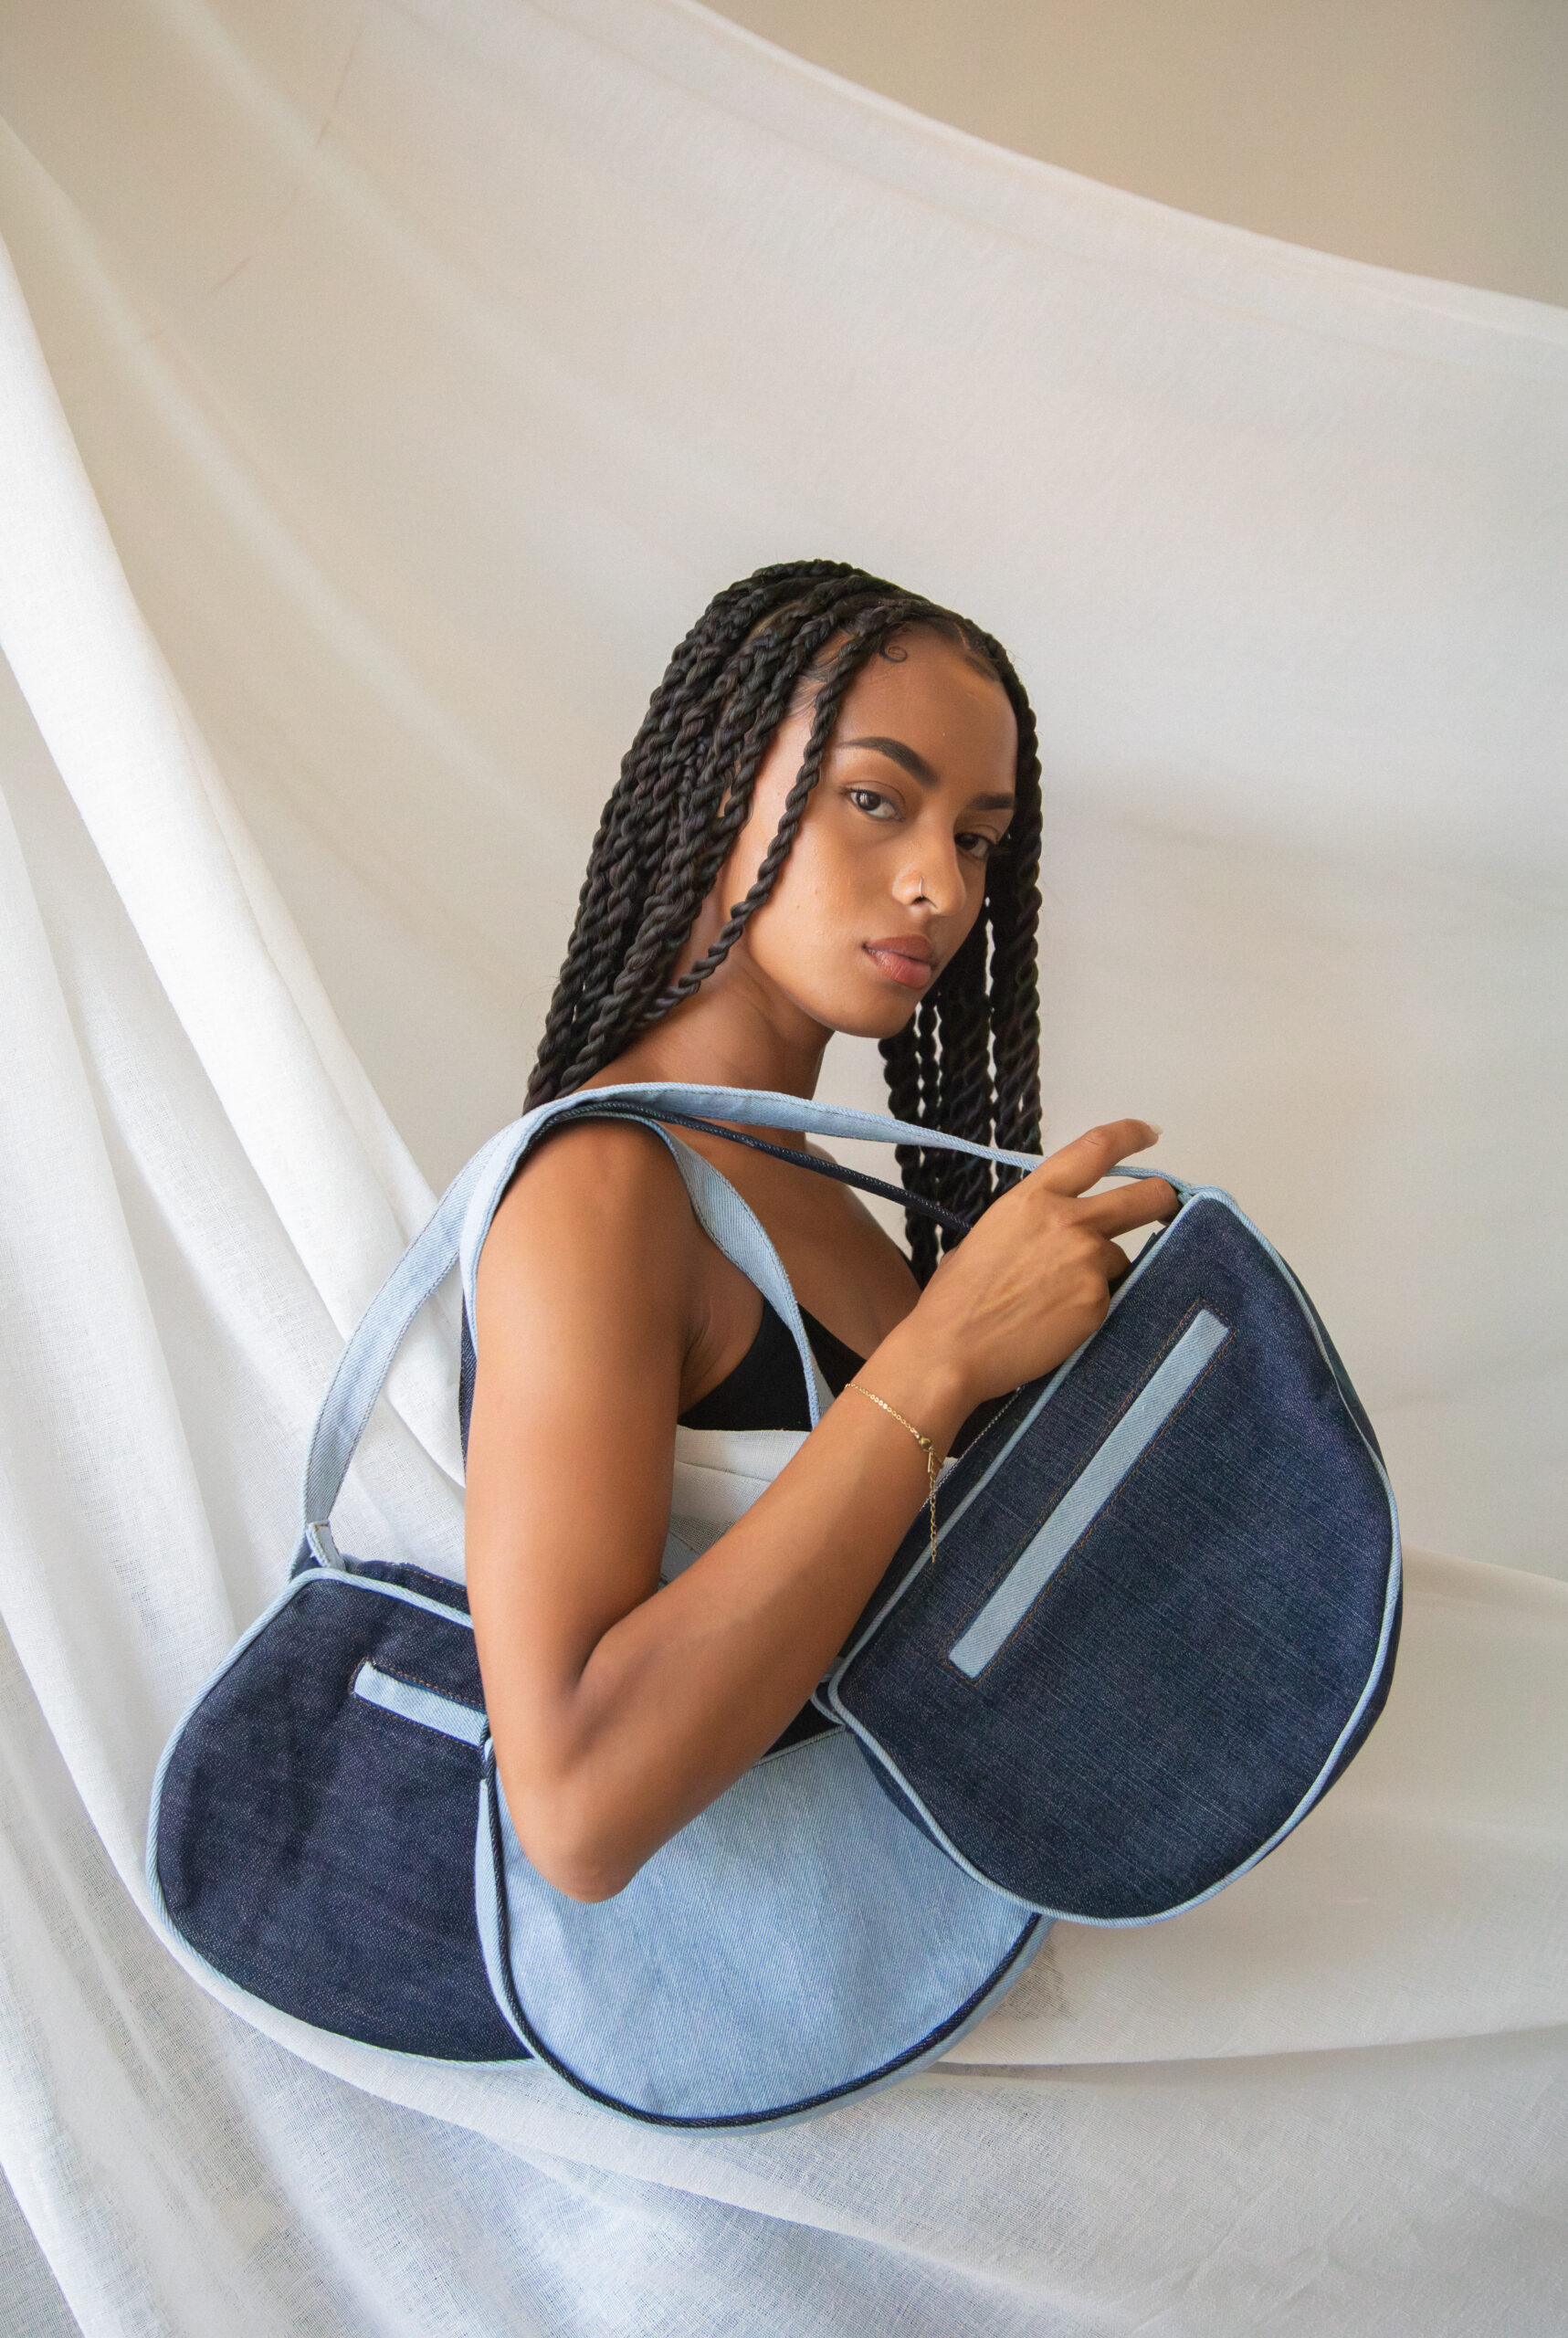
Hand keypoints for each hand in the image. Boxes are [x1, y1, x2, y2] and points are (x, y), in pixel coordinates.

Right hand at [910, 1122, 1177, 1407]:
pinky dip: (1088, 1308)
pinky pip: (1108, 1296)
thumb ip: (1032, 1222)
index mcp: (1033, 1198)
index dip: (1131, 1135)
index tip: (1149, 1133)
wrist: (952, 1349)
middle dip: (1163, 1199)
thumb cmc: (956, 1297)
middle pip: (1144, 1196)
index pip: (1095, 1150)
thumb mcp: (991, 1235)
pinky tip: (1054, 1323)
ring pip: (1119, 1258)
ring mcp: (1088, 1260)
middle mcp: (1068, 1221)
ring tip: (1055, 1300)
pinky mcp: (1097, 1300)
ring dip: (1101, 1272)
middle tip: (1167, 1206)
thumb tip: (1054, 1233)